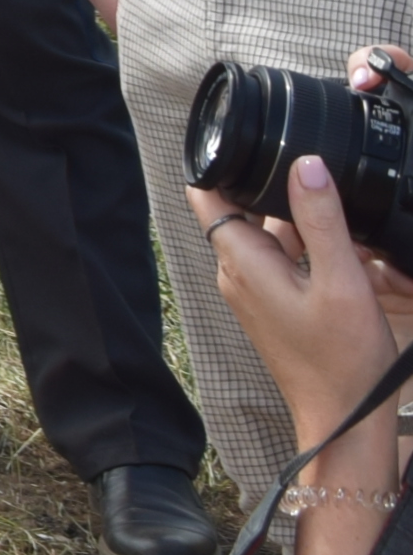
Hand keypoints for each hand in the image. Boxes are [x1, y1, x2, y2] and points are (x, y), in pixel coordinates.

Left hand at [196, 154, 412, 458]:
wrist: (345, 417)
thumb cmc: (343, 360)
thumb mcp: (341, 281)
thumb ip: (322, 221)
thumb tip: (305, 164)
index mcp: (241, 260)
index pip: (208, 195)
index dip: (220, 163)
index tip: (246, 137)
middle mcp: (238, 272)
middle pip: (243, 208)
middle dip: (276, 190)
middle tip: (318, 179)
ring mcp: (254, 289)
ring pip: (270, 234)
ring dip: (301, 222)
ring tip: (343, 226)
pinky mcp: (274, 303)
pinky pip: (284, 259)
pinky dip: (308, 248)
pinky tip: (344, 252)